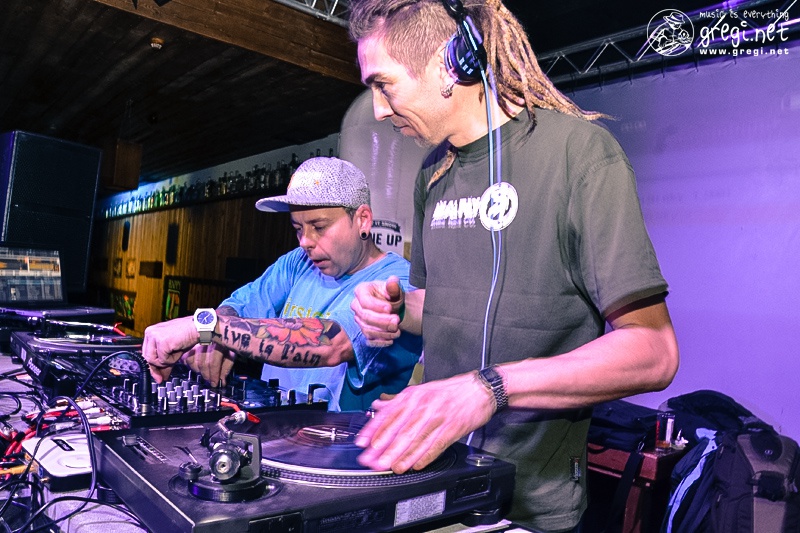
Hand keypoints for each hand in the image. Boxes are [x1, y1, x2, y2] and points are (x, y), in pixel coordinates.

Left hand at [142, 316, 198, 382]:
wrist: (197, 328)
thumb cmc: (187, 335)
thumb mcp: (173, 350)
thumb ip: (164, 362)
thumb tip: (160, 377)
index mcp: (151, 333)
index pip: (146, 354)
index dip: (152, 366)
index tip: (157, 376)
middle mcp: (150, 333)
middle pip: (147, 358)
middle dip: (157, 368)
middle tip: (163, 376)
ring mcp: (154, 336)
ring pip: (153, 360)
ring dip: (166, 362)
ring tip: (176, 354)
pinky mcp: (161, 341)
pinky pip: (162, 359)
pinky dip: (172, 360)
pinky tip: (178, 350)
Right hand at [181, 343, 235, 386]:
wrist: (221, 333)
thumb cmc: (227, 346)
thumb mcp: (230, 355)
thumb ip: (226, 368)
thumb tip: (221, 382)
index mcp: (218, 343)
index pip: (213, 362)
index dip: (213, 375)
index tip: (215, 383)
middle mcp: (206, 342)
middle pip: (202, 363)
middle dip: (207, 375)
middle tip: (210, 380)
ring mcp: (197, 343)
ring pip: (193, 361)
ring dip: (199, 370)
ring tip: (204, 373)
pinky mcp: (190, 345)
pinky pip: (186, 358)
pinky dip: (190, 365)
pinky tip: (197, 367)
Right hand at [351, 276, 403, 346]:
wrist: (395, 305)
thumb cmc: (392, 294)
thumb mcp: (395, 287)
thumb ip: (393, 285)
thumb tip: (392, 282)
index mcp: (361, 291)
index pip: (365, 301)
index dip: (377, 306)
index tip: (390, 309)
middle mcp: (356, 306)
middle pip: (365, 317)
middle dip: (382, 321)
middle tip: (397, 321)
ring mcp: (359, 320)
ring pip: (367, 330)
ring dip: (383, 333)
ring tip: (397, 330)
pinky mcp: (364, 330)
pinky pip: (369, 339)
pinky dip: (380, 341)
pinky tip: (391, 339)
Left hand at [355, 372, 495, 472]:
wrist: (479, 389)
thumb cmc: (449, 391)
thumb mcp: (421, 390)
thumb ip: (398, 401)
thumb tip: (377, 407)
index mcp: (413, 396)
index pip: (389, 415)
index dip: (374, 431)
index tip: (362, 443)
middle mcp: (423, 406)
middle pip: (400, 430)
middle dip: (384, 448)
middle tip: (371, 461)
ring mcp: (438, 418)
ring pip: (416, 440)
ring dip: (401, 456)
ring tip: (390, 467)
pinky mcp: (452, 429)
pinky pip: (435, 446)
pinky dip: (424, 457)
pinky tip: (414, 465)